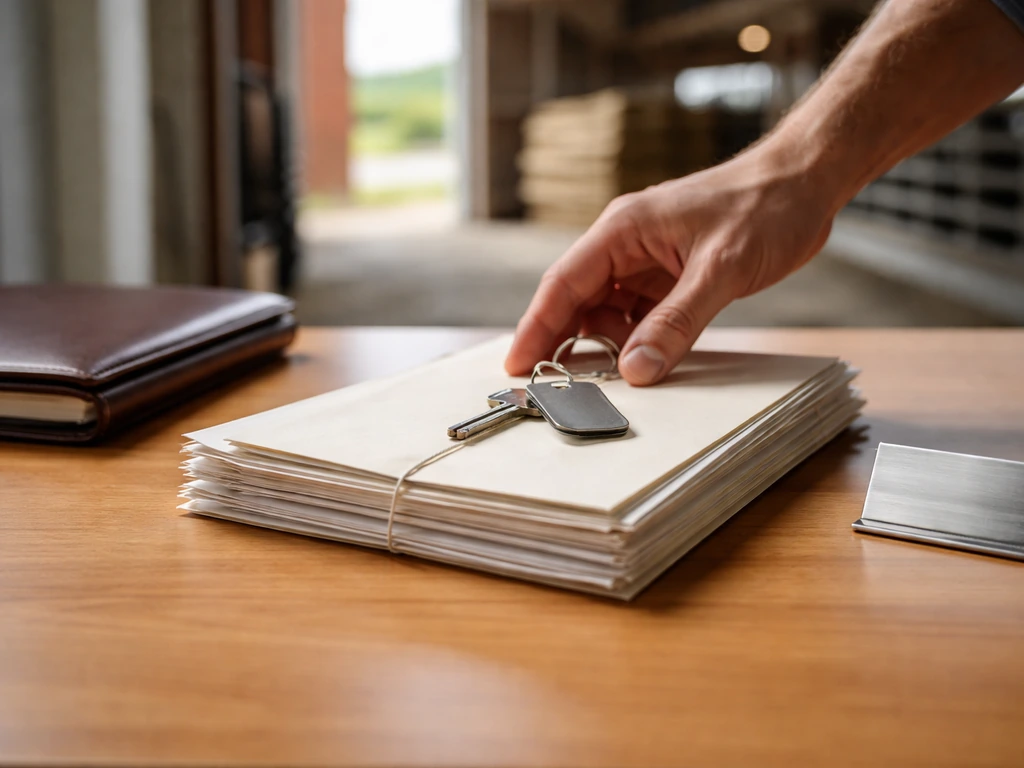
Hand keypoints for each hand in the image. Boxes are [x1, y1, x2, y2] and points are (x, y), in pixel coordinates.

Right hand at [504, 143, 838, 384]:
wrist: (804, 182)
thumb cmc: (764, 207)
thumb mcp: (720, 270)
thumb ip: (676, 322)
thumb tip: (636, 369)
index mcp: (622, 229)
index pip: (563, 282)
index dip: (536, 327)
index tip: (517, 366)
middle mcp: (625, 244)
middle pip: (577, 300)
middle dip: (564, 341)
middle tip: (550, 386)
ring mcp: (646, 260)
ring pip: (607, 311)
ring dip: (607, 344)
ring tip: (611, 377)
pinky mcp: (669, 275)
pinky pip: (638, 313)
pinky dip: (636, 338)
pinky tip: (643, 359)